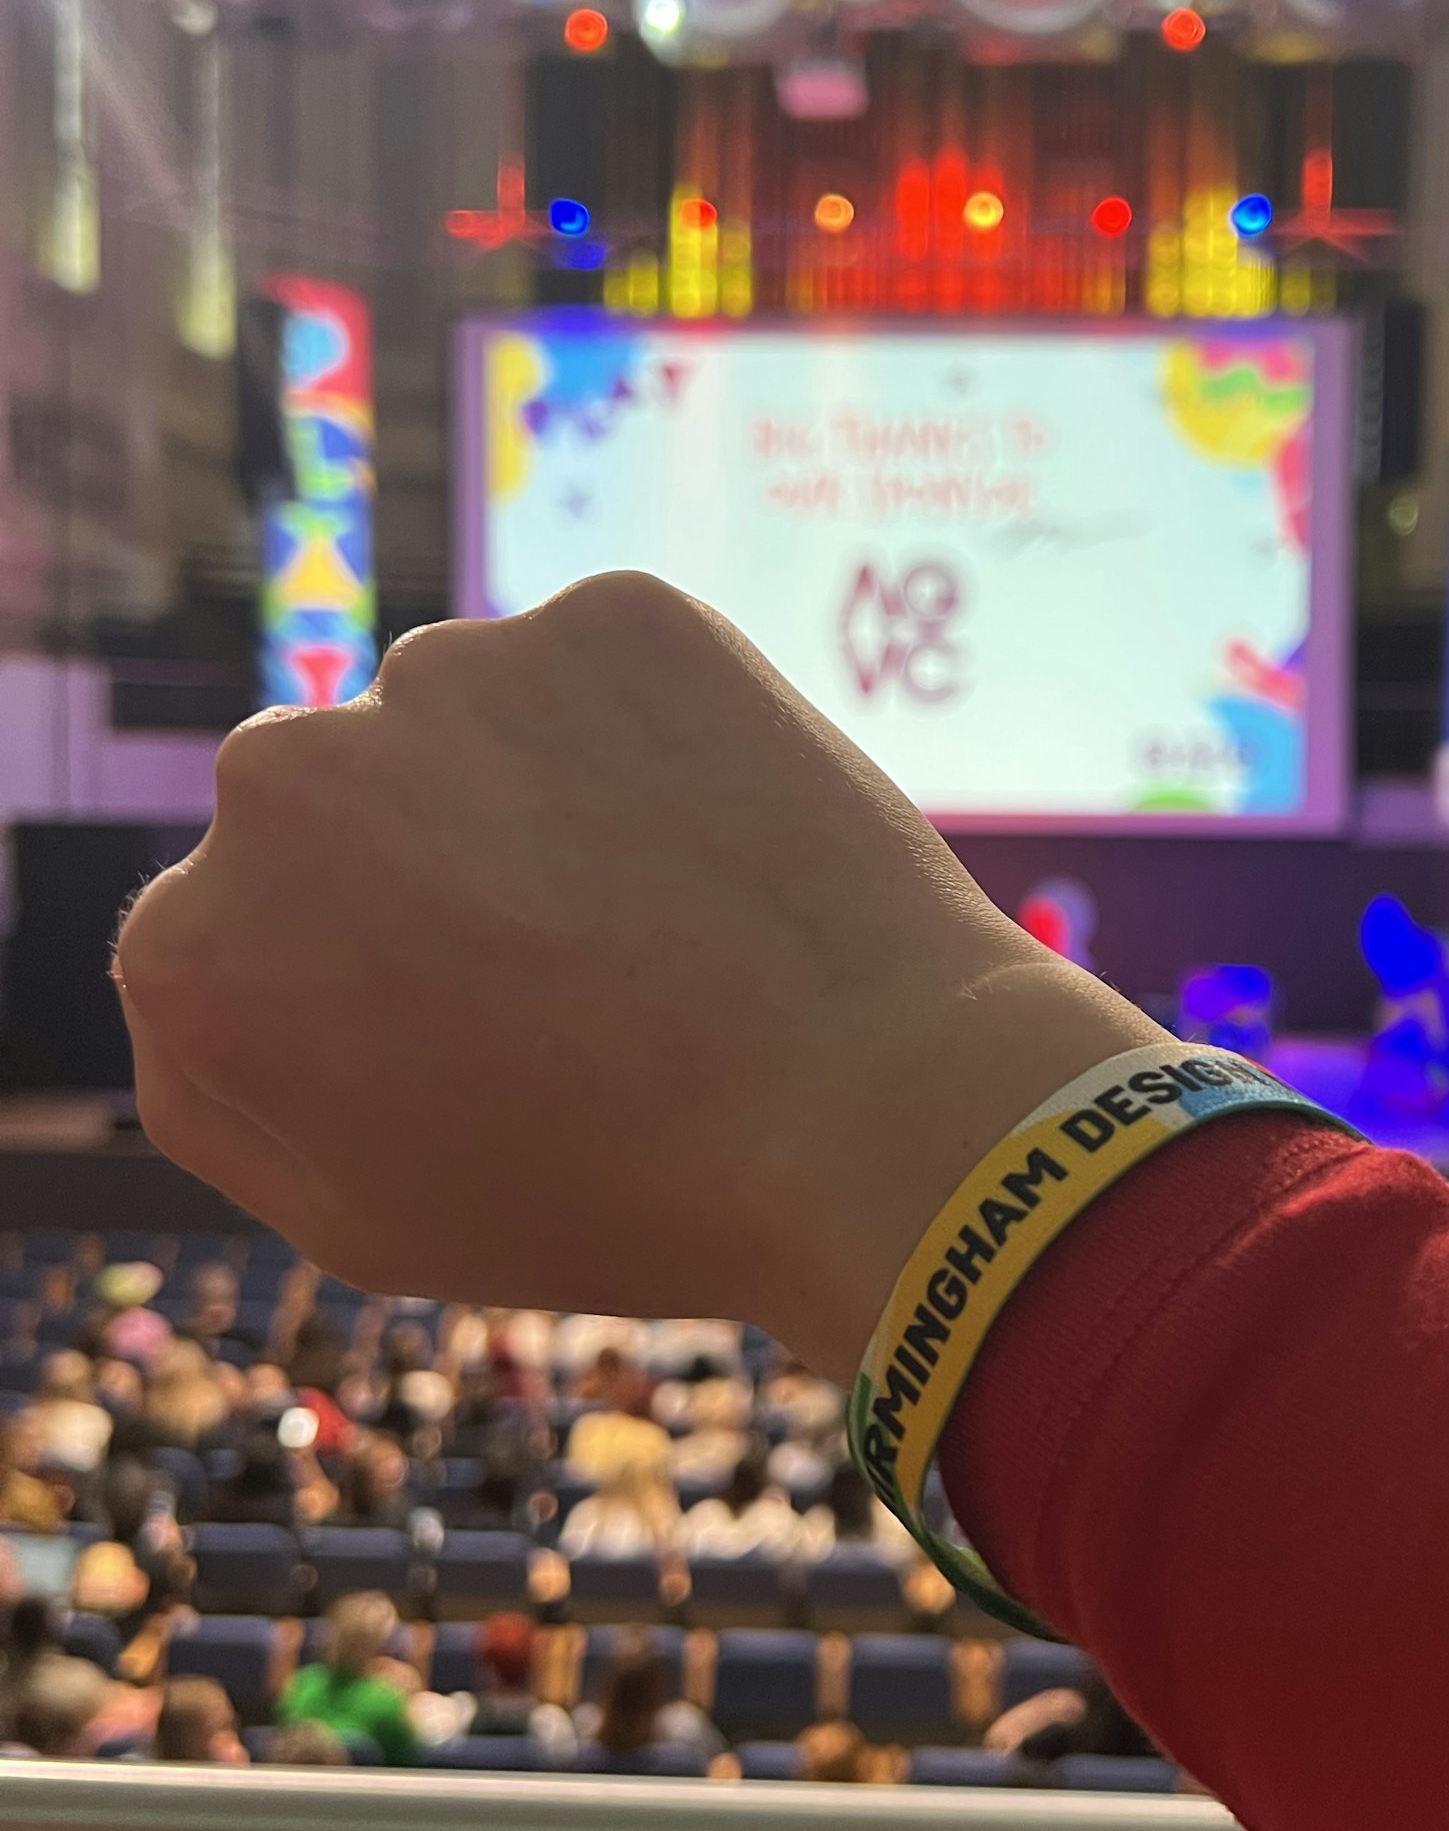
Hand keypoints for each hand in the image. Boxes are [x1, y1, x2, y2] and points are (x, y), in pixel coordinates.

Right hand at [115, 574, 1160, 1378]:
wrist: (869, 1112)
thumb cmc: (623, 1197)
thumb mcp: (375, 1217)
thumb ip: (233, 1085)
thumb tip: (203, 963)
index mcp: (197, 949)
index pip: (248, 932)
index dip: (369, 986)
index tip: (474, 1033)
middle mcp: (283, 780)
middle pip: (347, 806)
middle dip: (434, 870)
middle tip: (578, 971)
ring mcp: (453, 672)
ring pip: (475, 724)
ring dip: (541, 791)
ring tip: (669, 916)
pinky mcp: (612, 612)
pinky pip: (610, 673)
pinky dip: (660, 736)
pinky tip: (729, 842)